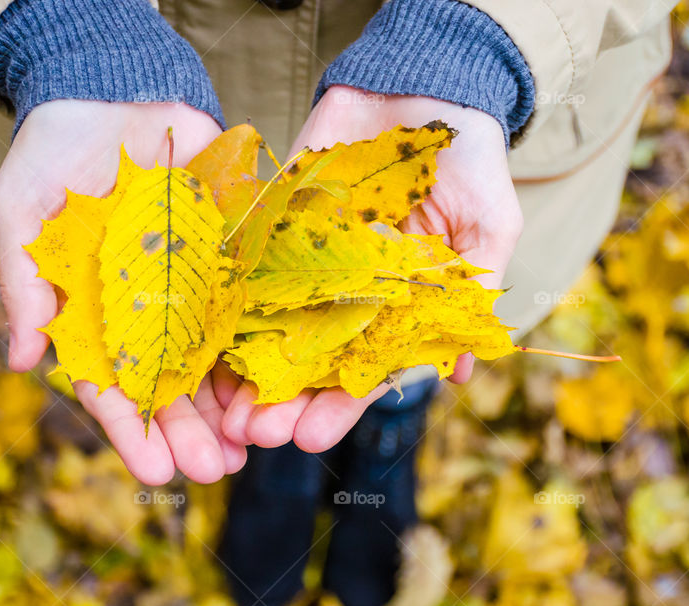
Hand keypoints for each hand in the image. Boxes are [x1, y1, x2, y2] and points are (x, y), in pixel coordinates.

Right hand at [0, 100, 246, 484]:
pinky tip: (285, 374)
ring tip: (256, 442)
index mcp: (97, 312)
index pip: (113, 384)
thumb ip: (25, 283)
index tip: (154, 471)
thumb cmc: (54, 153)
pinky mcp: (231, 250)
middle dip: (194, 430)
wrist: (112, 91)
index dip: (133, 430)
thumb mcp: (22, 212)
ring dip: (235, 401)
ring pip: (216, 353)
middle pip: (174, 381)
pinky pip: (252, 298)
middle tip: (216, 470)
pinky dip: (265, 336)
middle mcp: (149, 308)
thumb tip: (21, 360)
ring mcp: (193, 283)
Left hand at [220, 86, 523, 452]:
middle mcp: (343, 286)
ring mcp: (304, 254)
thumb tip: (464, 373)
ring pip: (266, 318)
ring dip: (244, 364)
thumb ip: (474, 292)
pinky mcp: (274, 216)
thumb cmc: (469, 160)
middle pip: (304, 354)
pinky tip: (200, 332)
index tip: (311, 437)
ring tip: (220, 405)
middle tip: (253, 434)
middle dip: (280, 397)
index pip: (360, 367)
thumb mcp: (488, 227)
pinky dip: (221, 294)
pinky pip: (244, 258)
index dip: (337, 404)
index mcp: (392, 301)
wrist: (423, 85)